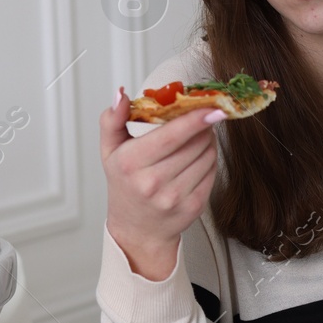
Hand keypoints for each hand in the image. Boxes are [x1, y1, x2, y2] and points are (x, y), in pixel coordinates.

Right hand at [100, 86, 222, 279]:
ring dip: (208, 142)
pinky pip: (212, 173)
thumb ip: (113, 119)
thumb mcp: (110, 150)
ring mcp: (174, 198)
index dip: (195, 119)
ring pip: (207, 156)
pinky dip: (209, 160)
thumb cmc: (124, 184)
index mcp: (131, 163)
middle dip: (203, 127)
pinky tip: (198, 158)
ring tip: (196, 139)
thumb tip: (121, 94)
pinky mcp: (193, 207)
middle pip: (194, 144)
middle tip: (200, 118)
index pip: (171, 135)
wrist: (137, 228)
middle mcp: (152, 183)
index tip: (211, 106)